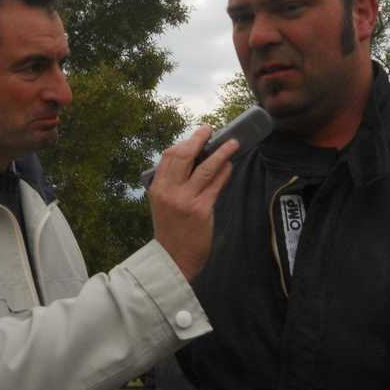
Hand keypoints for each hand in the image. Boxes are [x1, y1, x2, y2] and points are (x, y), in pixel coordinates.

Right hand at [147, 125, 238, 280]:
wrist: (173, 259)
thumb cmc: (171, 231)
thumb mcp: (163, 204)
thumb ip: (173, 184)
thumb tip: (196, 161)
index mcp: (157, 188)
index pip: (168, 157)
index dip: (183, 142)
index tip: (196, 136)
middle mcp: (169, 191)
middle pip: (184, 156)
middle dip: (198, 139)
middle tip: (210, 130)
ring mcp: (185, 200)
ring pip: (204, 168)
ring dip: (220, 153)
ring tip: (232, 143)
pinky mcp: (201, 209)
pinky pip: (215, 185)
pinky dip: (223, 173)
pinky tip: (229, 166)